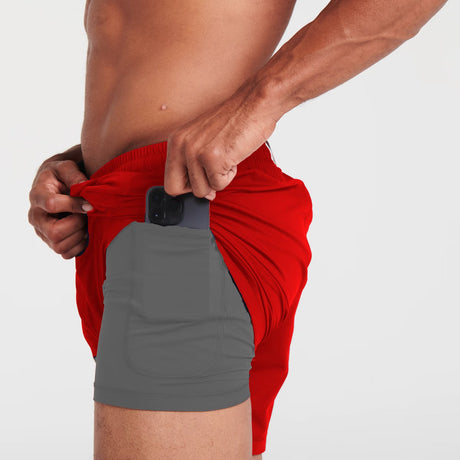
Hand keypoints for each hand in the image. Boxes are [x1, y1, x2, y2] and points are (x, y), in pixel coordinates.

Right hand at [28, 158, 92, 258]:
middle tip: (86, 216)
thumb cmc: (62, 175)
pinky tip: (83, 232)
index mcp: (37, 196)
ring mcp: (42, 232)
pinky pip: (66, 254)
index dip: (74, 205)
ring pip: (60, 246)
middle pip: (55, 233)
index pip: (52, 204)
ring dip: (79, 236)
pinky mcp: (52, 243)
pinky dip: (79, 246)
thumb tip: (85, 188)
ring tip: (85, 223)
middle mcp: (36, 217)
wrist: (57, 185)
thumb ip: (75, 176)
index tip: (89, 205)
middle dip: (77, 225)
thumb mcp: (67, 167)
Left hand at [163, 80, 276, 199]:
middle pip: (175, 189)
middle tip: (212, 174)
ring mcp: (195, 152)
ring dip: (218, 179)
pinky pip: (218, 185)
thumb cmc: (235, 120)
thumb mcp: (202, 138)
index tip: (200, 180)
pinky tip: (232, 156)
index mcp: (176, 140)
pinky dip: (229, 175)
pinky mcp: (212, 159)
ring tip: (226, 157)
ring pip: (201, 190)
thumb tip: (197, 190)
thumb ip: (193, 162)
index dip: (185, 186)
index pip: (168, 180)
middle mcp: (181, 145)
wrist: (255, 104)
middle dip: (197, 188)